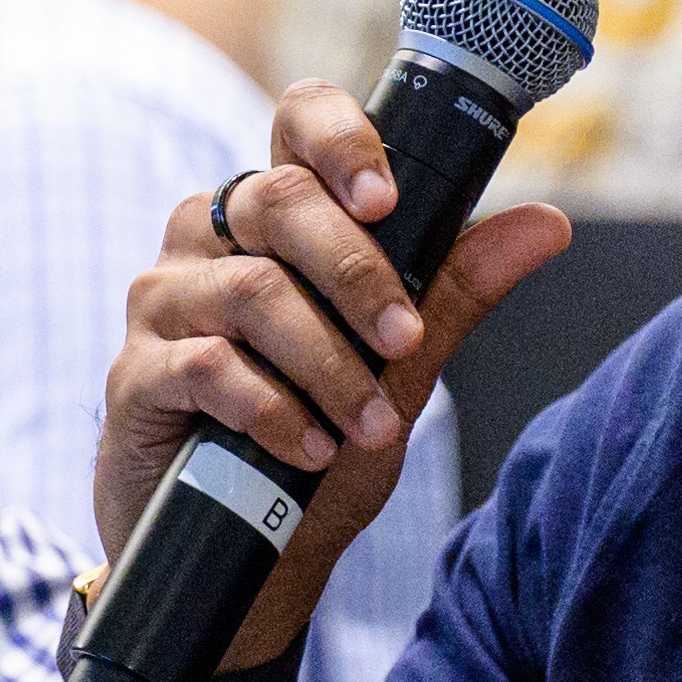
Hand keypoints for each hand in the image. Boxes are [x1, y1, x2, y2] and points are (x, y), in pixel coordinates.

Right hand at [99, 88, 570, 675]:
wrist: (249, 559)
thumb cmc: (319, 445)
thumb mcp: (400, 368)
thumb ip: (456, 291)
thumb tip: (548, 225)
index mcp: (275, 214)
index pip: (297, 121)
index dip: (341, 141)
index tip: (387, 200)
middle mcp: (209, 238)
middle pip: (278, 202)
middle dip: (357, 275)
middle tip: (405, 342)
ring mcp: (162, 302)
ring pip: (251, 290)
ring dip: (328, 364)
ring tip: (372, 426)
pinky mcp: (132, 375)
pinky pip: (207, 366)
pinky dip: (274, 411)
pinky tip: (311, 450)